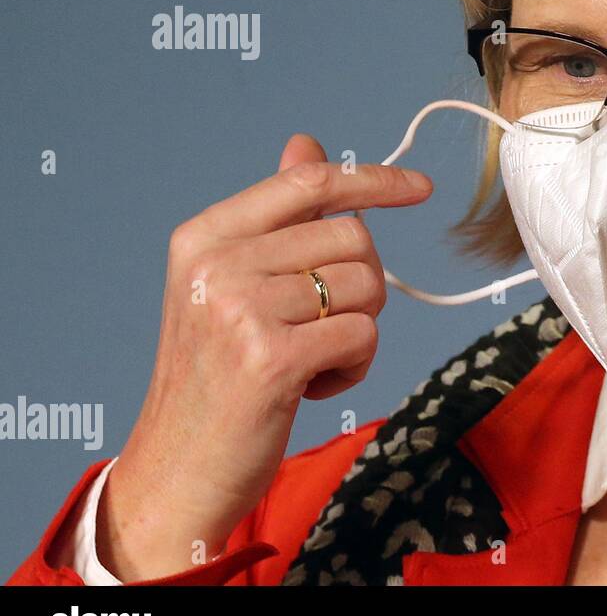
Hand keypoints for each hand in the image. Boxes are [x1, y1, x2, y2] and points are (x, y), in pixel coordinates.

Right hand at [96, 135, 432, 580]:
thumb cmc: (215, 377)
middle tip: (321, 326)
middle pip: (353, 237)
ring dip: (357, 331)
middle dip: (362, 284)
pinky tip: (309, 388)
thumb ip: (276, 217)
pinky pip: (363, 335)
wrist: (177, 470)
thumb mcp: (231, 284)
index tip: (419, 187)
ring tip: (307, 360)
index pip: (309, 181)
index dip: (374, 179)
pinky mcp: (272, 358)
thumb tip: (306, 144)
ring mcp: (241, 309)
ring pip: (366, 287)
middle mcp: (217, 264)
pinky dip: (353, 367)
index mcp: (204, 236)